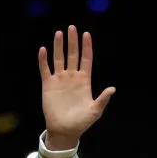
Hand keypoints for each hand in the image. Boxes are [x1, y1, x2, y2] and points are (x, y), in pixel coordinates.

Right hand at [37, 25, 115, 148]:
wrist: (65, 130)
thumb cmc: (82, 122)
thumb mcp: (95, 111)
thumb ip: (103, 99)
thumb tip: (112, 89)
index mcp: (84, 81)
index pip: (86, 60)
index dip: (86, 47)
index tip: (86, 34)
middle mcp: (72, 77)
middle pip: (72, 55)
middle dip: (72, 41)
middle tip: (72, 27)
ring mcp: (60, 80)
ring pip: (59, 59)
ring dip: (58, 46)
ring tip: (59, 33)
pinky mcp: (48, 85)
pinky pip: (45, 69)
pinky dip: (43, 60)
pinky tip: (43, 49)